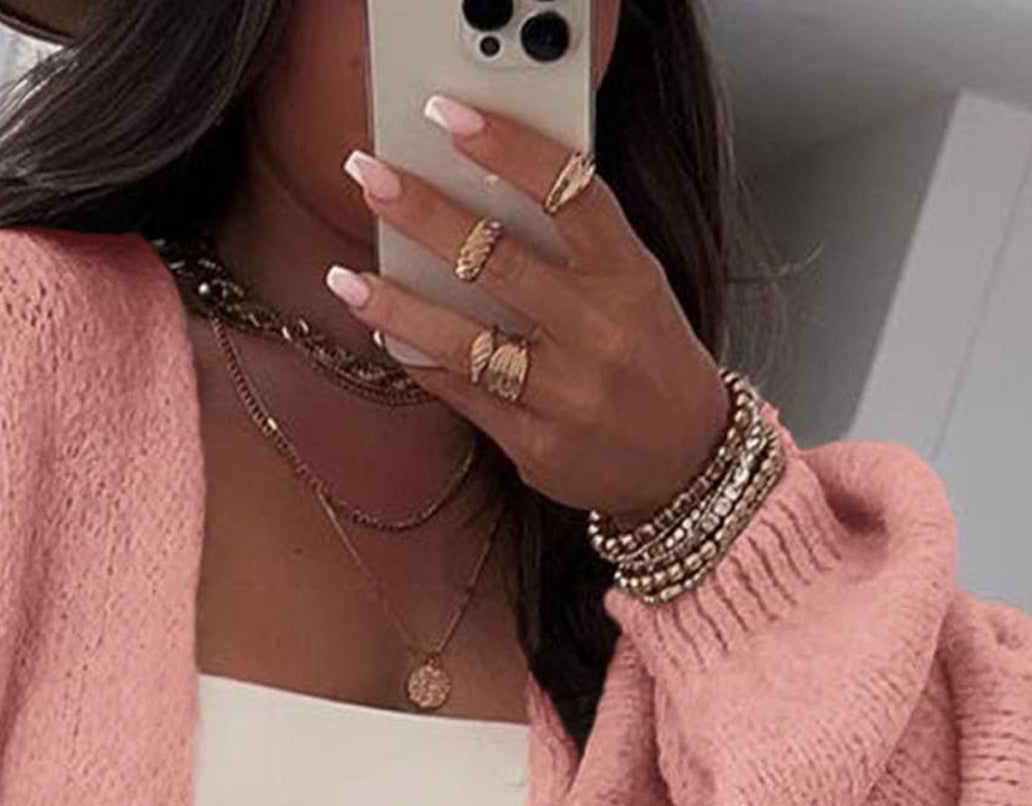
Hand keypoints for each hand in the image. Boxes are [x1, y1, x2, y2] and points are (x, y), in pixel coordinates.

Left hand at [332, 100, 732, 527]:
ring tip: (347, 279)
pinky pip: (462, 395)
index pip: (570, 196)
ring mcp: (565, 396)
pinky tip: (386, 332)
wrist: (684, 460)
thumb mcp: (634, 286)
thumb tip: (479, 196)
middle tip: (369, 177)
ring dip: (396, 307)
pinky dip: (419, 360)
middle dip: (424, 214)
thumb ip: (573, 246)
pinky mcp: (535, 447)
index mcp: (629, 278)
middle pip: (498, 262)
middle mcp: (598, 334)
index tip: (452, 118)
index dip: (510, 150)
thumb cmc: (648, 356)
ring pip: (464, 342)